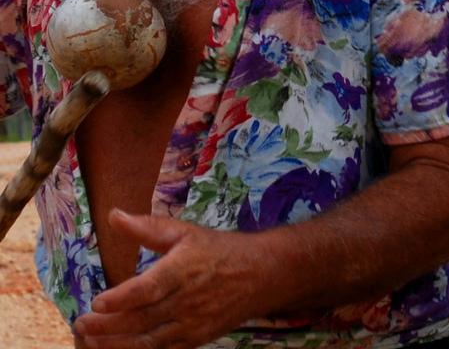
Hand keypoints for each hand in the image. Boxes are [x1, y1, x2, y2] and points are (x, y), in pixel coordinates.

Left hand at [73, 209, 269, 348]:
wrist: (263, 274)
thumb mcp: (186, 233)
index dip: (120, 299)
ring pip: (147, 342)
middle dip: (106, 326)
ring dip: (115, 345)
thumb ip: (148, 228)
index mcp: (184, 269)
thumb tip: (114, 216)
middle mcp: (188, 299)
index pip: (147, 289)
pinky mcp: (196, 339)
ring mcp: (193, 323)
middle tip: (81, 323)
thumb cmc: (220, 250)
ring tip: (90, 341)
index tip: (97, 301)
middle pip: (140, 320)